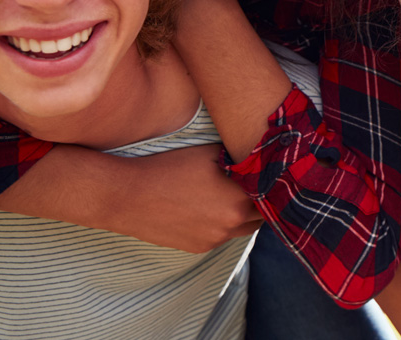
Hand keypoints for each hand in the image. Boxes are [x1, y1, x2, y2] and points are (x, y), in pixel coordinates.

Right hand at [111, 144, 263, 252]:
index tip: (271, 175)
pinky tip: (210, 208)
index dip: (273, 184)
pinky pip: (222, 237)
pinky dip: (223, 225)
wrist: (127, 196)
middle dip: (262, 200)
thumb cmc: (169, 168)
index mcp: (239, 200)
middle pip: (262, 215)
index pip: (272, 195)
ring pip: (243, 229)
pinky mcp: (198, 248)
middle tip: (255, 184)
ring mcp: (214, 240)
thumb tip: (263, 157)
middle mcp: (231, 225)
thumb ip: (242, 160)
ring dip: (244, 215)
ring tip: (232, 195)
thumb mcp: (211, 153)